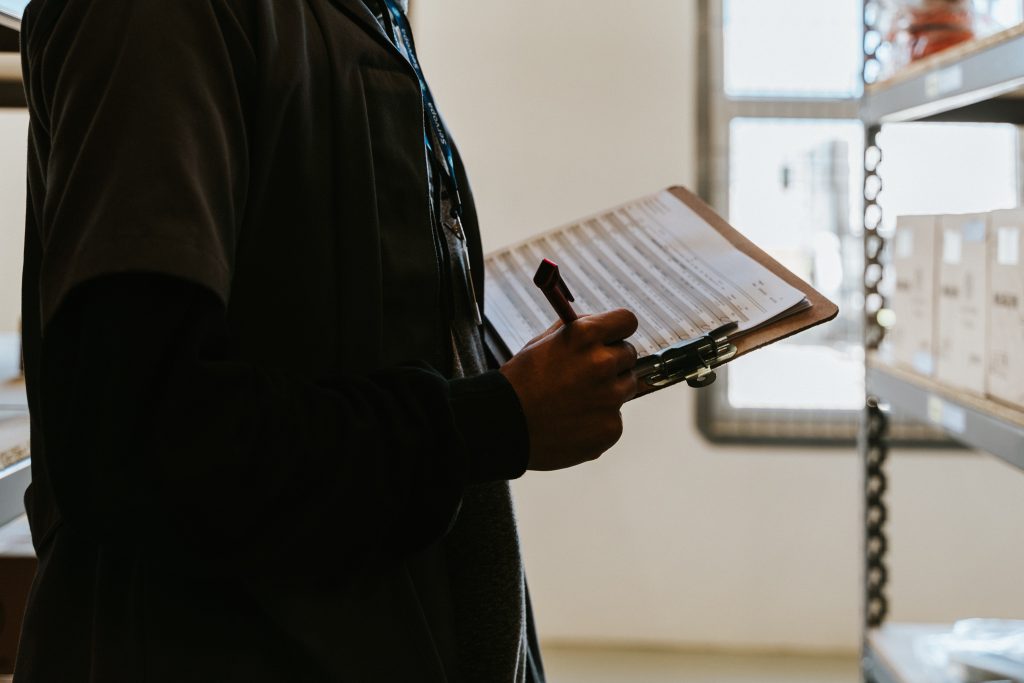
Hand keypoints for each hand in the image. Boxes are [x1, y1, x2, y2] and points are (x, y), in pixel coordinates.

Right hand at [500, 309, 638, 470]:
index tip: (612, 338)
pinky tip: (574, 422)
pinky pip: (615, 418)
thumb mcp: (542, 342)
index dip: (618, 330)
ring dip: (609, 390)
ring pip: (626, 386)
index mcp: (585, 336)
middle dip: (612, 362)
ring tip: (577, 400)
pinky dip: (599, 420)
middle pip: (629, 355)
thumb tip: (599, 324)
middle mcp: (602, 363)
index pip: (627, 321)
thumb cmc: (520, 383)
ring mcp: (610, 397)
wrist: (505, 425)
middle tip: (586, 375)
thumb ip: (576, 329)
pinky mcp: (611, 427)